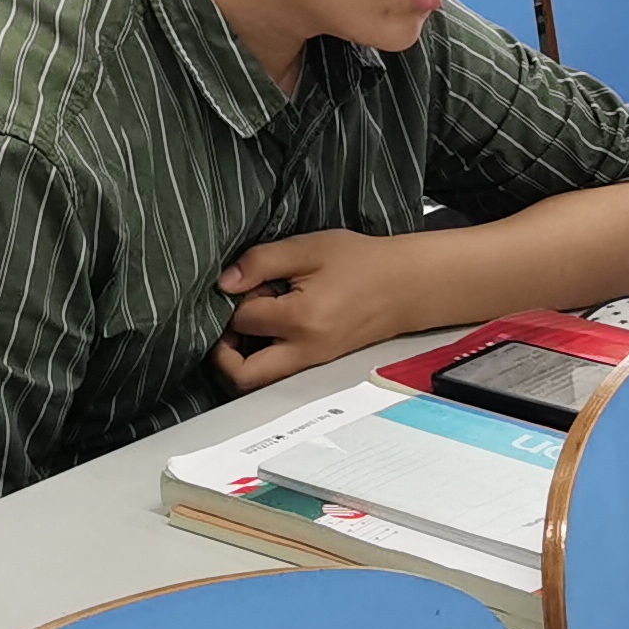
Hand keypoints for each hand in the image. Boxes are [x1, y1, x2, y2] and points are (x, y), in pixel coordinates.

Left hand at [209, 229, 436, 392]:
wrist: (405, 285)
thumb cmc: (362, 262)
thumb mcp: (308, 248)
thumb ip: (260, 262)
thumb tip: (225, 283)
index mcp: (300, 319)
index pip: (242, 320)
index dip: (235, 298)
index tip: (248, 281)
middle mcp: (304, 351)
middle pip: (242, 375)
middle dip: (222, 352)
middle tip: (226, 323)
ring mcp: (312, 363)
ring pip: (259, 380)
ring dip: (243, 356)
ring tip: (253, 320)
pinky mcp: (318, 364)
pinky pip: (279, 372)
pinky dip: (264, 355)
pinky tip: (273, 324)